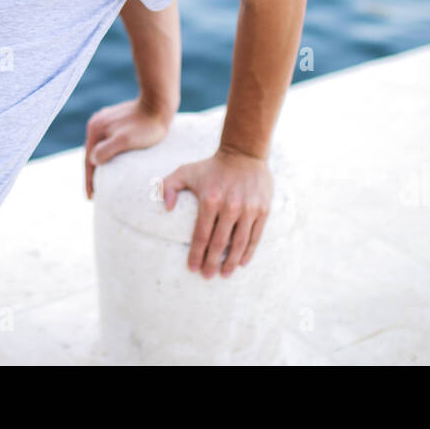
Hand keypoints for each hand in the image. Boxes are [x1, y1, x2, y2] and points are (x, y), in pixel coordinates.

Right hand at [84, 98, 173, 199]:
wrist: (160, 103)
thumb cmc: (146, 125)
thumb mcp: (125, 141)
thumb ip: (106, 150)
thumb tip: (93, 161)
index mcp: (95, 129)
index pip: (88, 161)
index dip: (89, 181)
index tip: (91, 198)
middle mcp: (96, 124)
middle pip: (92, 154)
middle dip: (93, 173)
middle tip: (95, 193)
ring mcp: (106, 121)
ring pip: (100, 148)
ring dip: (100, 164)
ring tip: (103, 180)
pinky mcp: (117, 121)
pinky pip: (108, 142)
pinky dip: (108, 154)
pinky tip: (113, 161)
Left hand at [161, 146, 272, 278]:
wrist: (244, 152)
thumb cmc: (212, 166)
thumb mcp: (186, 171)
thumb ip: (168, 186)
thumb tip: (166, 208)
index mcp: (210, 200)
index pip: (201, 235)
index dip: (196, 254)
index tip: (192, 268)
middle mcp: (230, 207)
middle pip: (219, 243)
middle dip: (212, 263)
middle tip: (207, 276)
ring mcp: (248, 209)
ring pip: (239, 243)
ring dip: (231, 262)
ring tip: (224, 274)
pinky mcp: (263, 209)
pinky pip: (255, 236)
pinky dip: (248, 252)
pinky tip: (242, 262)